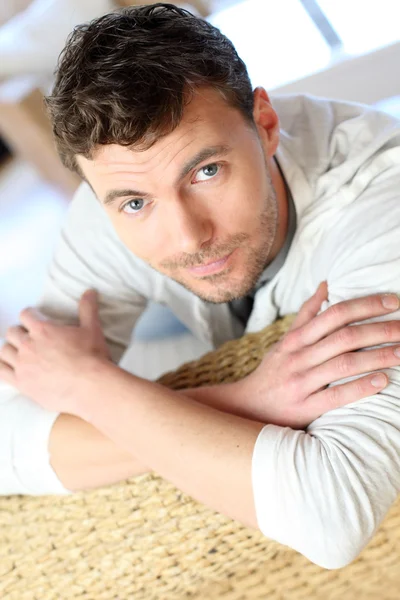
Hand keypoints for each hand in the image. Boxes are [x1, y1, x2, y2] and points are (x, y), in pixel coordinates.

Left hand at [0, 290, 110, 413]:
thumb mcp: (92, 329)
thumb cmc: (91, 357)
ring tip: (20, 352)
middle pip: (12, 332)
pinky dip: (2, 367)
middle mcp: (29, 345)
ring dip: (11, 349)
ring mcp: (23, 365)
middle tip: (30, 338)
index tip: (35, 319)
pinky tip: (9, 367)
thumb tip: (90, 291)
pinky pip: (1, 372)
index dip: (30, 315)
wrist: (90, 386)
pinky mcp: (22, 383)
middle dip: (20, 333)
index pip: (25, 315)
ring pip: (4, 351)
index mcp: (43, 329)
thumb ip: (88, 308)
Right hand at [240, 282, 399, 428]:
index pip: (334, 314)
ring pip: (344, 364)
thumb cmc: (273, 372)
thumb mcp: (285, 340)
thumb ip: (307, 314)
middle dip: (380, 330)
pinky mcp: (304, 407)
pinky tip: (382, 380)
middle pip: (344, 337)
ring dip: (377, 357)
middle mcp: (298, 357)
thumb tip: (326, 285)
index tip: (392, 301)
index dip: (365, 305)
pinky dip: (360, 387)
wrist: (246, 407)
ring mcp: (301, 382)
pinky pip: (336, 396)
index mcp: (296, 339)